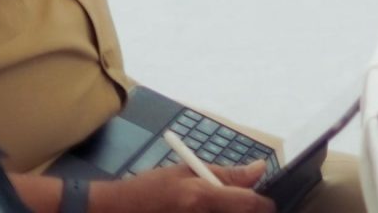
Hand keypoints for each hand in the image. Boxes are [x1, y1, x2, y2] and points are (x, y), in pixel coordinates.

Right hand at [88, 163, 272, 212]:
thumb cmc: (149, 189)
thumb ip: (226, 174)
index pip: (252, 205)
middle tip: (228, 204)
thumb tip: (260, 168)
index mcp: (203, 198)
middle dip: (242, 211)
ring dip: (227, 212)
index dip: (263, 205)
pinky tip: (199, 212)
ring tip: (207, 206)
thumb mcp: (187, 172)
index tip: (262, 203)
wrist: (114, 212)